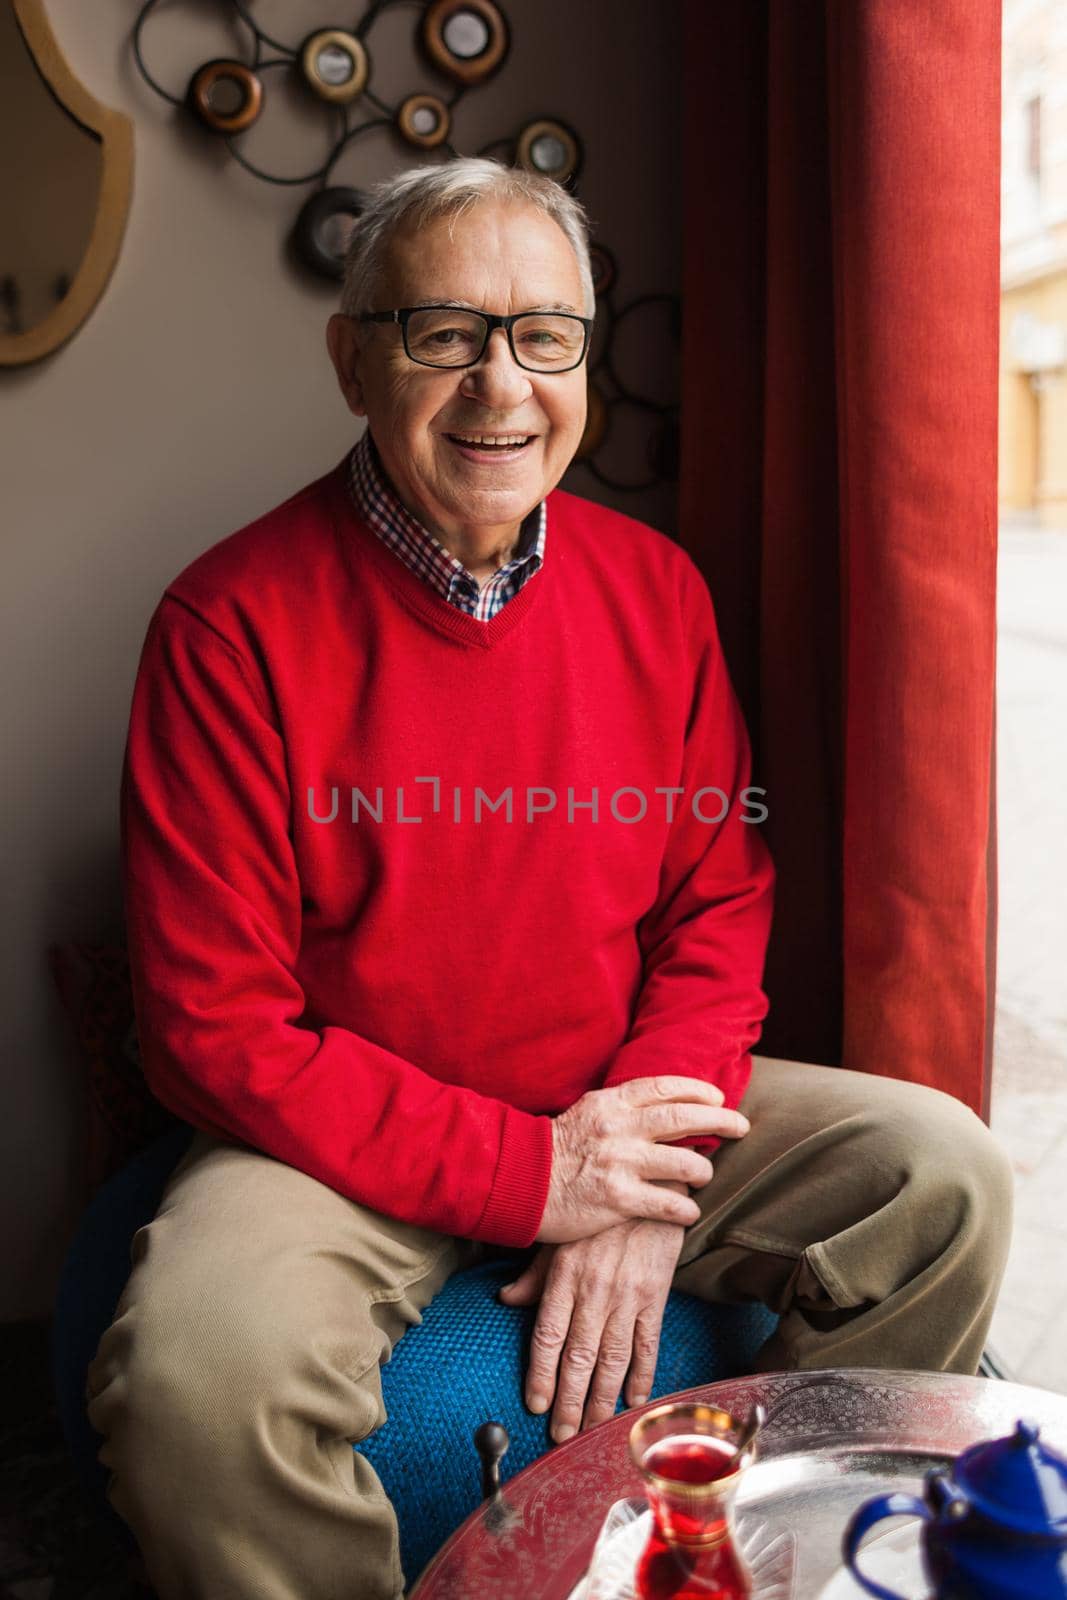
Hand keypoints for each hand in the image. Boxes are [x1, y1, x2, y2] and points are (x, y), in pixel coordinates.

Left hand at [500, 1211, 685, 1441]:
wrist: (649, 1192)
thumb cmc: (598, 1217)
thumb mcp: (558, 1238)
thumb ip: (533, 1276)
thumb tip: (506, 1299)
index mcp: (564, 1277)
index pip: (547, 1336)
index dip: (541, 1375)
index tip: (536, 1405)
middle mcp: (593, 1291)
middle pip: (578, 1357)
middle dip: (569, 1401)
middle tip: (562, 1435)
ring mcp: (626, 1297)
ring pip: (612, 1359)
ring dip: (601, 1399)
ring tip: (592, 1430)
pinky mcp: (654, 1297)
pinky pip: (647, 1344)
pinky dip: (642, 1376)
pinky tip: (632, 1401)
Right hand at [537, 1076, 748, 1242]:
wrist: (518, 1182)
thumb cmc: (555, 1149)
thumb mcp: (587, 1112)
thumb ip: (623, 1107)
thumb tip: (665, 1105)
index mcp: (611, 1102)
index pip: (665, 1087)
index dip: (698, 1091)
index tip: (718, 1098)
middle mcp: (619, 1128)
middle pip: (685, 1118)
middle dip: (721, 1121)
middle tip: (740, 1127)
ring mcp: (619, 1163)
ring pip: (685, 1163)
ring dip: (703, 1171)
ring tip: (704, 1176)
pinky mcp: (617, 1200)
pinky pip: (668, 1204)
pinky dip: (685, 1209)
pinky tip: (688, 1212)